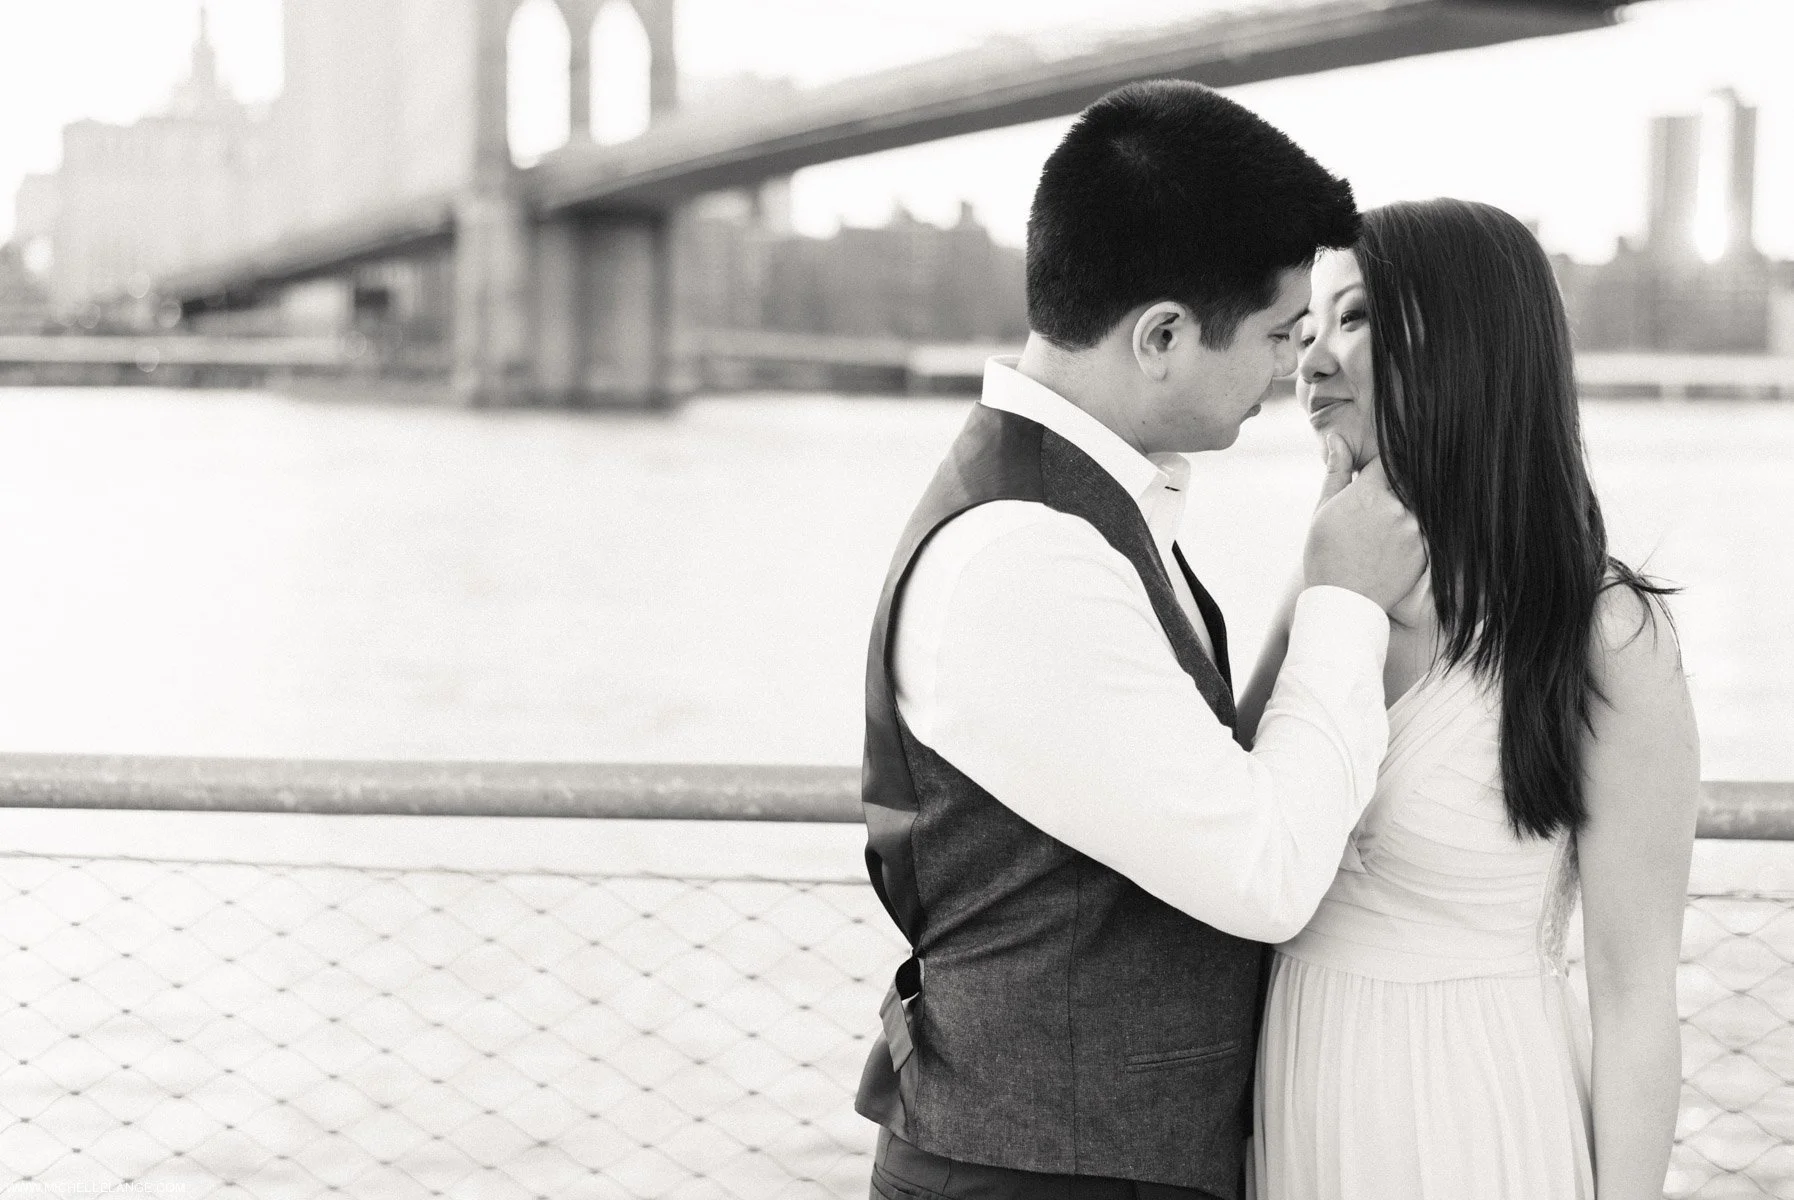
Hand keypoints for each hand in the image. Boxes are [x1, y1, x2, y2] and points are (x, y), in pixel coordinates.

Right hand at [1302, 440, 1425, 612]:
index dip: (1382, 467)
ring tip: (1383, 532)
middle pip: (1405, 482)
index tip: (1379, 474)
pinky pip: (1424, 529)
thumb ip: (1336, 472)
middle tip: (1379, 509)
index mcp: (1368, 493)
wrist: (1343, 602)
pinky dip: (1413, 532)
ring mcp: (1414, 529)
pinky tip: (1391, 548)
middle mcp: (1395, 507)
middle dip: (1395, 489)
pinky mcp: (1425, 550)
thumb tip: (1337, 439)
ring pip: (1416, 505)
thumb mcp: (1323, 511)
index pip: (1387, 462)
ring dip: (1405, 510)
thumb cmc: (1325, 556)